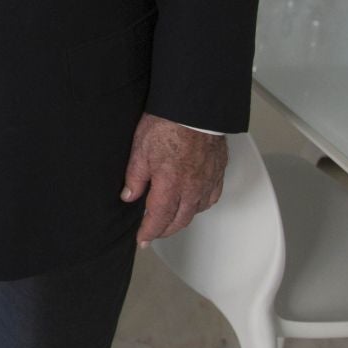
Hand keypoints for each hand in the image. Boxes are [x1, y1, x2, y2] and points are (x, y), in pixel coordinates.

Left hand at [120, 113, 226, 246]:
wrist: (195, 107)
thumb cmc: (168, 123)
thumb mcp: (140, 150)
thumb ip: (135, 178)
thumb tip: (129, 196)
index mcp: (171, 184)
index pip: (159, 218)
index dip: (149, 232)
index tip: (142, 240)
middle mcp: (192, 187)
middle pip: (180, 220)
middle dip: (165, 230)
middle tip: (153, 233)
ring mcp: (208, 180)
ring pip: (197, 210)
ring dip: (182, 219)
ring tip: (171, 219)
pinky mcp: (218, 170)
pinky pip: (212, 196)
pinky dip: (201, 205)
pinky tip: (195, 202)